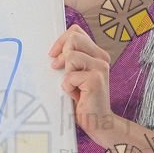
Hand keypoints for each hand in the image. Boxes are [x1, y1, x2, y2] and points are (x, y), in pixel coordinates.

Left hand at [49, 24, 116, 141]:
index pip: (76, 32)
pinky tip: (75, 94)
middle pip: (73, 39)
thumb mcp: (74, 74)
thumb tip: (52, 49)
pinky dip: (67, 86)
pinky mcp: (96, 79)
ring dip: (65, 73)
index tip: (53, 54)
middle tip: (60, 70)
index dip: (61, 40)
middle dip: (62, 54)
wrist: (97, 120)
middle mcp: (101, 57)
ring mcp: (100, 67)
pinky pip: (70, 75)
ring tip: (72, 85)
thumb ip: (70, 59)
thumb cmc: (83, 98)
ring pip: (70, 55)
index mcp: (97, 53)